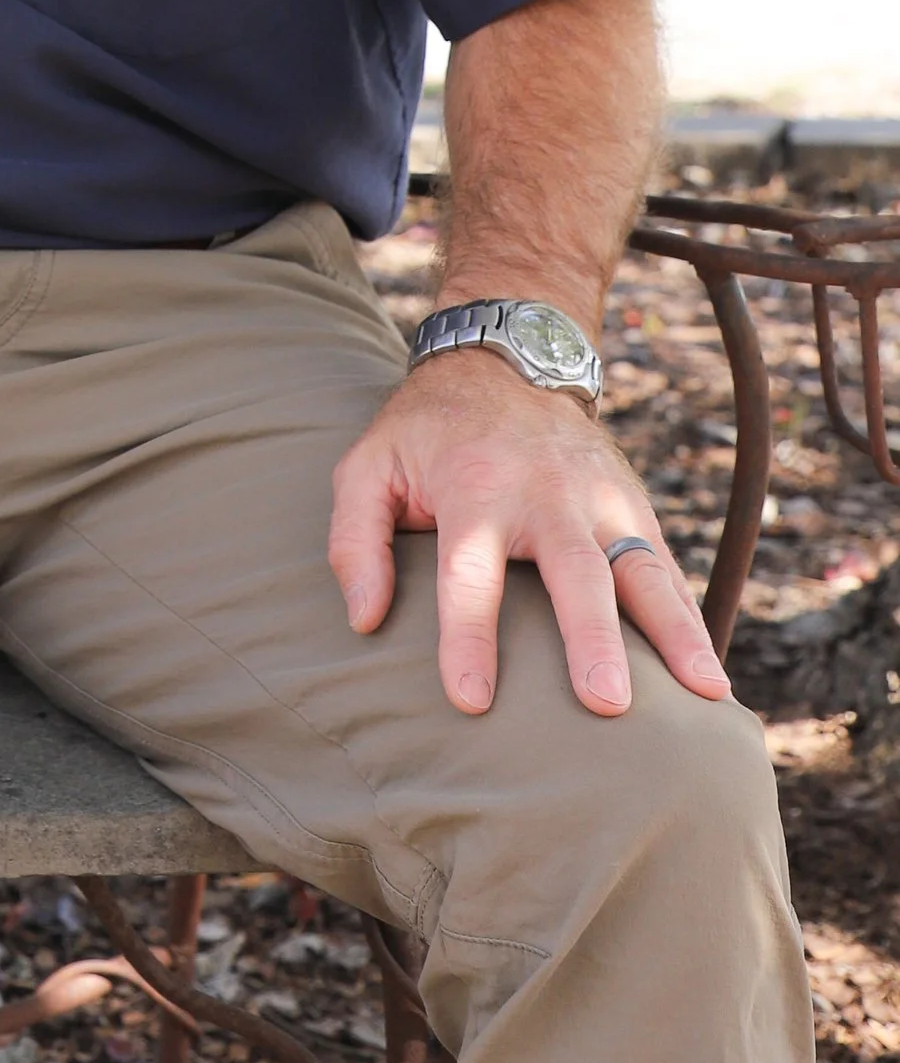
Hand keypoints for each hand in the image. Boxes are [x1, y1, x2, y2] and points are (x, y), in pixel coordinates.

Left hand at [330, 347, 730, 717]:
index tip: (472, 702)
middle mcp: (544, 494)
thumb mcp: (367, 466)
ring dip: (675, 632)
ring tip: (705, 695)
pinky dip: (689, 617)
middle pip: (572, 572)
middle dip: (591, 638)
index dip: (468, 638)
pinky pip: (666, 566)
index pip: (468, 574)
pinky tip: (709, 674)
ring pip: (643, 569)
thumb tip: (364, 620)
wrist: (504, 358)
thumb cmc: (425, 433)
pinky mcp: (633, 503)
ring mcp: (599, 497)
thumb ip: (355, 541)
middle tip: (607, 704)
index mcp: (473, 490)